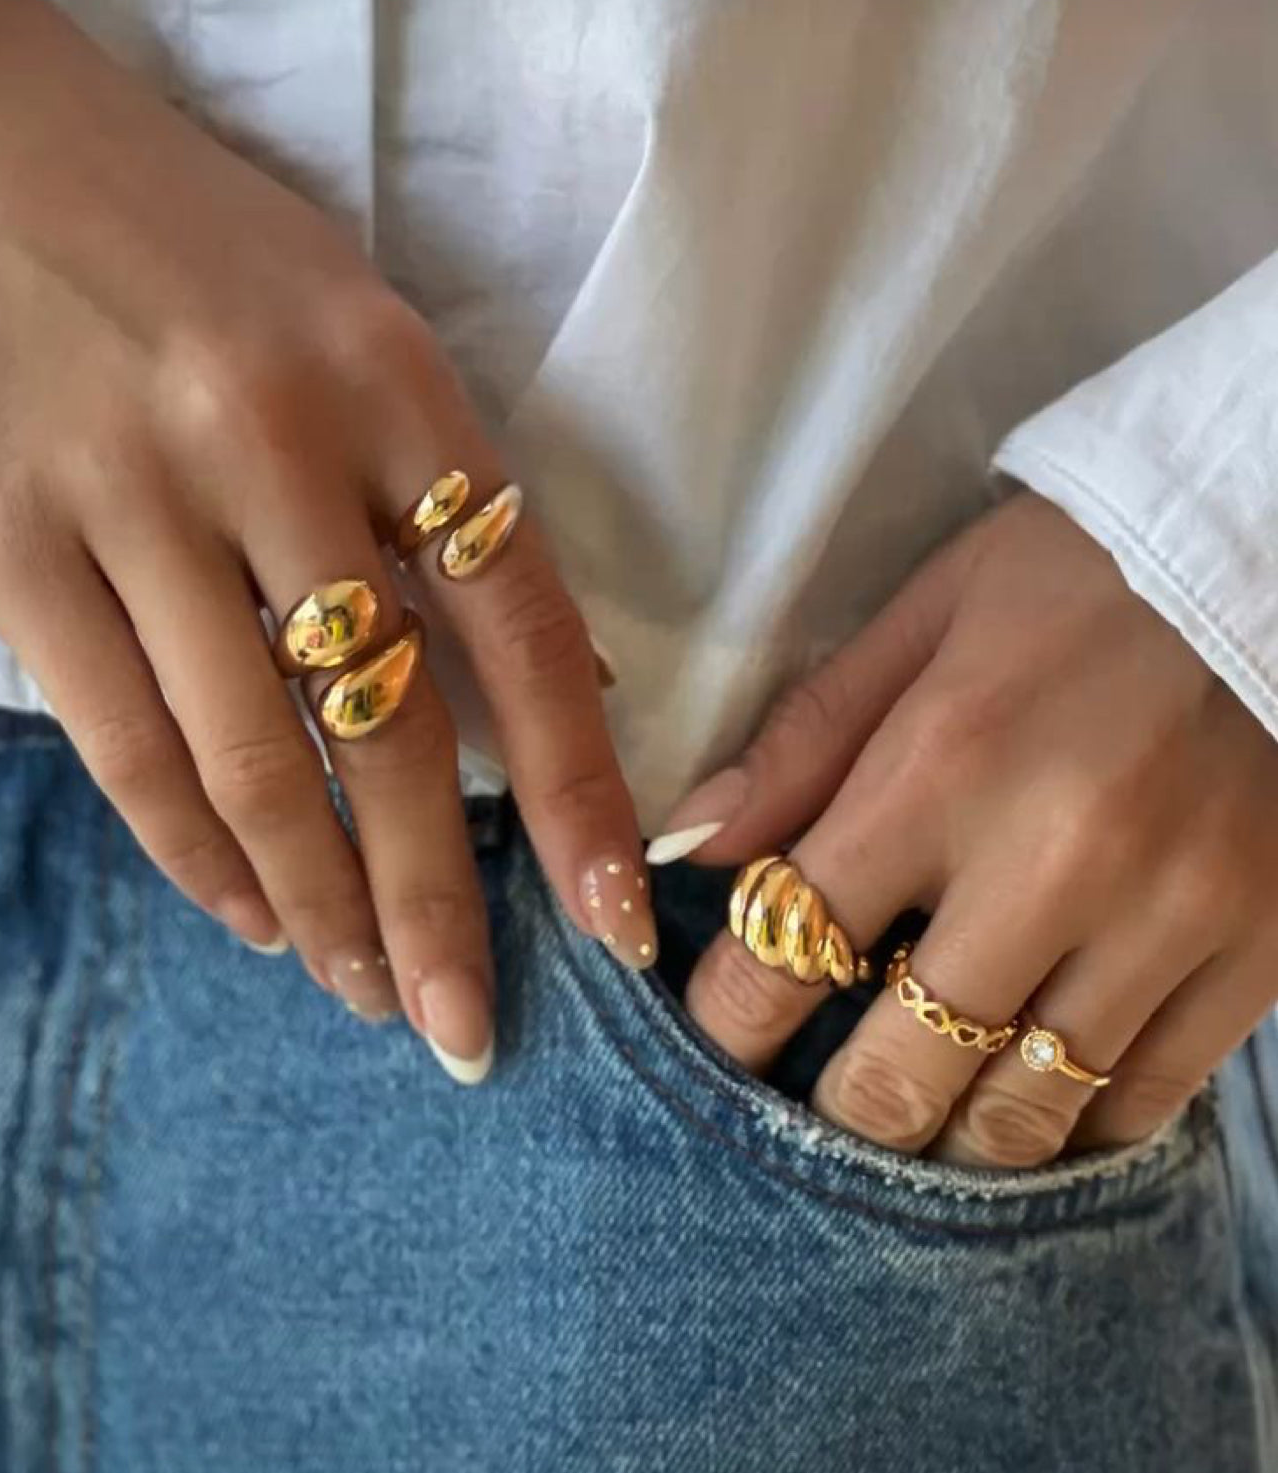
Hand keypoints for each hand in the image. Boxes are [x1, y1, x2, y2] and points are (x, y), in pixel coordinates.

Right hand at [0, 5, 654, 1072]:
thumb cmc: (214, 261)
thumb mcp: (371, 340)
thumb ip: (456, 507)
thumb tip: (565, 685)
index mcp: (390, 384)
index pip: (516, 623)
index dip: (577, 787)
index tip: (611, 919)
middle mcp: (266, 443)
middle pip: (385, 729)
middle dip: (436, 905)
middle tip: (465, 1032)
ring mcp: (128, 497)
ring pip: (248, 763)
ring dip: (317, 906)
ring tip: (366, 991)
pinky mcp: (9, 544)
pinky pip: (120, 743)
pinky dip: (194, 853)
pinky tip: (249, 916)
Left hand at [660, 490, 1277, 1164]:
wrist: (1270, 554)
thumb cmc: (1076, 578)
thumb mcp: (924, 619)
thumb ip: (804, 741)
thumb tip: (689, 847)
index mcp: (944, 765)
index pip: (792, 942)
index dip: (730, 1020)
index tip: (720, 1041)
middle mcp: (1053, 861)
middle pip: (900, 1072)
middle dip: (834, 1114)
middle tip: (814, 1109)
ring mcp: (1169, 920)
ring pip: (1024, 1116)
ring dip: (949, 1141)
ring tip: (919, 1125)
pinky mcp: (1259, 950)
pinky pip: (1144, 1100)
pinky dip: (1073, 1125)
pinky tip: (1035, 1103)